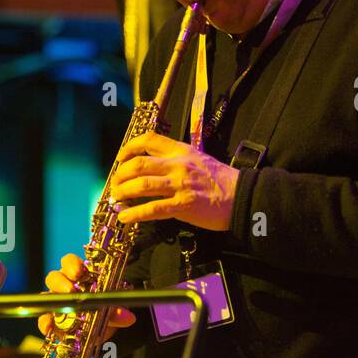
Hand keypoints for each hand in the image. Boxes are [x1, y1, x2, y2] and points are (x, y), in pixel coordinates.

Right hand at [38, 253, 136, 339]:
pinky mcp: (51, 321)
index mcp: (78, 276)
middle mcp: (63, 286)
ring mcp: (55, 303)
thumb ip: (117, 313)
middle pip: (54, 277)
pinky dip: (45, 323)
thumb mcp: (113, 311)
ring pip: (46, 296)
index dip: (71, 264)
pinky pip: (44, 320)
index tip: (79, 271)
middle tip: (71, 290)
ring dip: (53, 300)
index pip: (69, 262)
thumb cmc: (104, 311)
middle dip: (61, 282)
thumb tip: (127, 317)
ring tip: (64, 308)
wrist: (100, 332)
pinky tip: (50, 326)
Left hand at [111, 132, 239, 230]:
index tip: (120, 158)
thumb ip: (177, 159)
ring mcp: (180, 185)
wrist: (244, 196)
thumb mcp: (199, 159)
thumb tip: (153, 166)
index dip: (129, 147)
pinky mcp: (183, 206)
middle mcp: (178, 165)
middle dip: (120, 175)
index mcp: (181, 151)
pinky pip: (153, 209)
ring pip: (142, 185)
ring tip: (116, 199)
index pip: (149, 139)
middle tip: (114, 184)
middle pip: (139, 164)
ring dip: (123, 192)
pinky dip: (135, 214)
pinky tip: (125, 218)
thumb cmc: (221, 180)